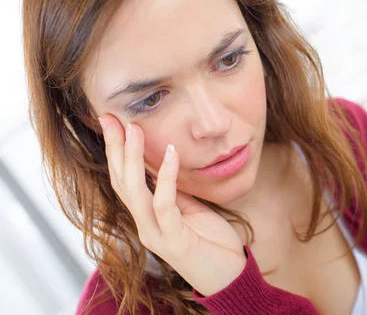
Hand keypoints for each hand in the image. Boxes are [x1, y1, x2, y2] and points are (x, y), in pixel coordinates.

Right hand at [99, 114, 245, 295]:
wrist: (230, 276)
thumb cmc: (211, 240)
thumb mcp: (190, 207)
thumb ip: (173, 189)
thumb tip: (164, 161)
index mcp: (147, 216)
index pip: (123, 179)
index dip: (115, 151)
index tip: (111, 121)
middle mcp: (145, 225)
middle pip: (121, 182)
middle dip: (114, 148)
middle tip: (109, 118)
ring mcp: (157, 234)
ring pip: (135, 193)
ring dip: (132, 159)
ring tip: (134, 129)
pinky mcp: (174, 241)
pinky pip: (165, 204)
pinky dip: (167, 177)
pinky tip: (172, 153)